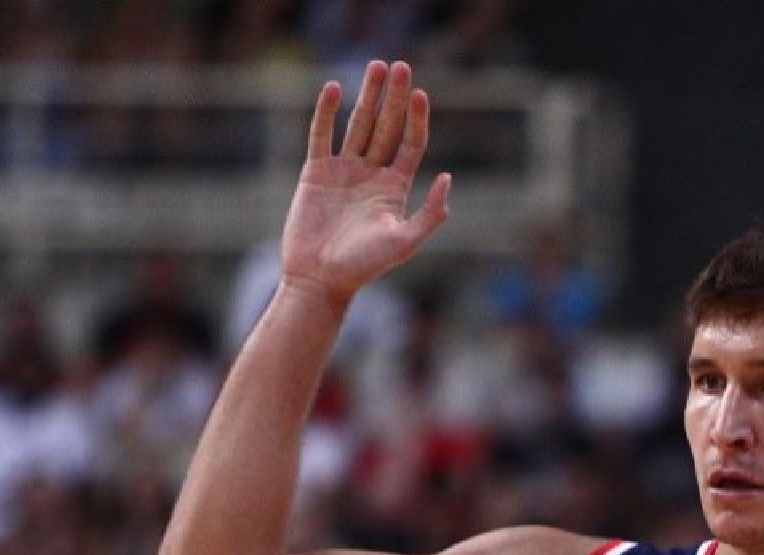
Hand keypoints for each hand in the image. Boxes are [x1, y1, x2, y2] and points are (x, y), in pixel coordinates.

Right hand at [281, 60, 452, 305]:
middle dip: (394, 98)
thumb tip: (447, 178)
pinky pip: (322, 135)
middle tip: (400, 66)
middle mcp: (372, 175)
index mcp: (395, 188)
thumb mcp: (404, 242)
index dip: (416, 119)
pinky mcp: (316, 172)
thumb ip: (430, 214)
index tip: (420, 94)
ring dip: (367, 96)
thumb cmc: (364, 267)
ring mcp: (344, 171)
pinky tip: (333, 88)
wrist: (320, 279)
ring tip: (377, 66)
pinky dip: (326, 112)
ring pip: (358, 124)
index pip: (411, 144)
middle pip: (387, 127)